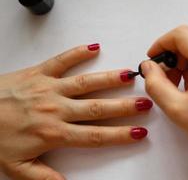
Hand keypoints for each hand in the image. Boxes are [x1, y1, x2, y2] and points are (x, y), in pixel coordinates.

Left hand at [0, 44, 151, 179]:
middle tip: (144, 102)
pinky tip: (94, 47)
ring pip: (85, 83)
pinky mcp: (38, 73)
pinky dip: (77, 53)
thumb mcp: (16, 167)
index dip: (120, 135)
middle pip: (97, 108)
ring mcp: (48, 88)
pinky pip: (60, 60)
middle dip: (124, 107)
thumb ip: (44, 178)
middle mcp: (55, 109)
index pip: (95, 136)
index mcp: (53, 133)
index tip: (138, 132)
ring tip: (129, 75)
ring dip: (109, 79)